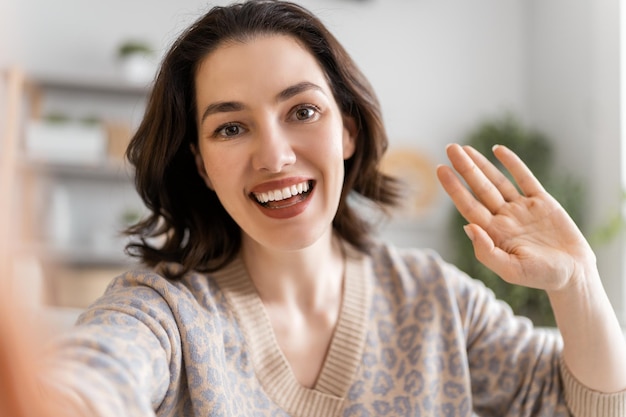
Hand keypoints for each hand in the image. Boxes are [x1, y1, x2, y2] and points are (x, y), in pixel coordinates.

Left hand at [436, 143, 595, 293]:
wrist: (574, 275)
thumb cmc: (540, 276)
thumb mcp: (510, 270)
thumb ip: (486, 251)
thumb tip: (466, 227)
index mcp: (493, 232)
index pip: (468, 205)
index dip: (454, 187)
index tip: (441, 169)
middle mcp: (503, 217)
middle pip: (479, 188)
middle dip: (465, 168)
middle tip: (450, 147)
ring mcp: (521, 208)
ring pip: (497, 181)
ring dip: (482, 164)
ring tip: (465, 148)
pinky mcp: (542, 202)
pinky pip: (525, 178)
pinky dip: (512, 163)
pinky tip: (498, 150)